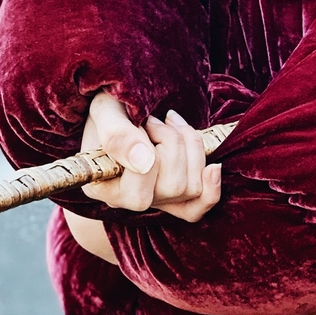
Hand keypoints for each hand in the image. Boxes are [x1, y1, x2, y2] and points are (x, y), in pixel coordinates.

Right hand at [81, 91, 221, 221]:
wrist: (119, 109)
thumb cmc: (109, 109)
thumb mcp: (105, 111)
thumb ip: (117, 135)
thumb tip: (145, 163)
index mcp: (104, 187)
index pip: (138, 189)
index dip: (148, 150)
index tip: (136, 124)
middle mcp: (128, 201)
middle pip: (173, 187)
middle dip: (172, 143)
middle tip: (154, 121)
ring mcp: (155, 201)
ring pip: (192, 188)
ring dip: (189, 147)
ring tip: (170, 126)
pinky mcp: (175, 198)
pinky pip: (200, 206)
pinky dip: (211, 187)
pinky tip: (211, 165)